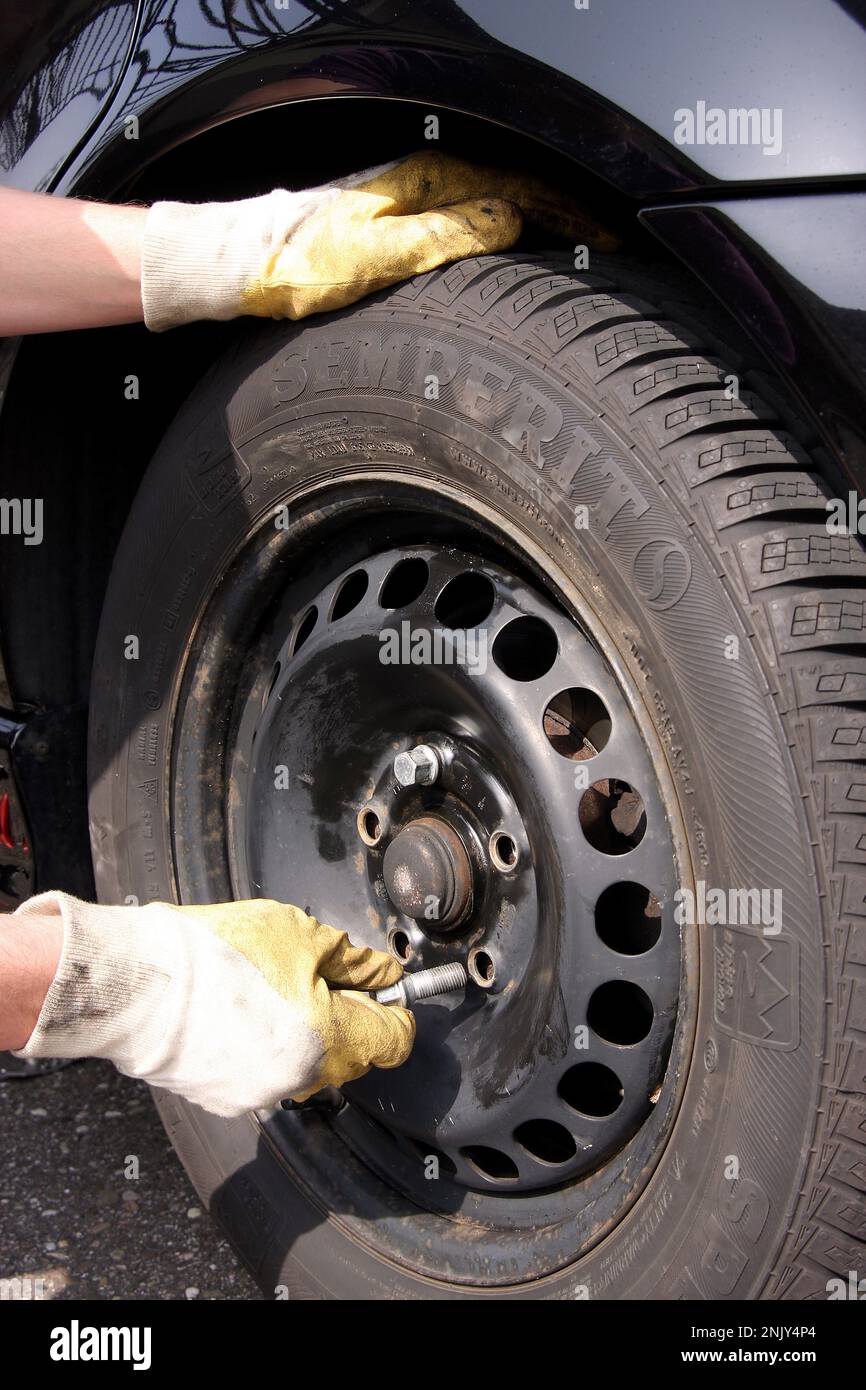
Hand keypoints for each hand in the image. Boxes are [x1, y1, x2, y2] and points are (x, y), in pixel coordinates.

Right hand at [12, 892, 414, 1116]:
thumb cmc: (217, 954)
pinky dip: (266, 1048)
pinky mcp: (228, 1099)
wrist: (142, 985)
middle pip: (351, 1055)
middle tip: (318, 975)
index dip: (396, 1010)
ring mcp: (263, 1094)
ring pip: (309, 1066)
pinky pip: (268, 1073)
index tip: (386, 991)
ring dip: (307, 1034)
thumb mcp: (301, 935)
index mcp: (330, 1040)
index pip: (394, 1041)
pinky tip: (242, 1011)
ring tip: (272, 988)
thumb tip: (384, 973)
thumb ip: (353, 960)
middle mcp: (302, 1078)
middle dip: (346, 1017)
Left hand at [141, 150, 615, 329]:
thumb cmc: (299, 261)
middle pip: (518, 192)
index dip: (572, 213)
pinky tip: (522, 256)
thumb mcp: (380, 253)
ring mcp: (416, 204)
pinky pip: (476, 225)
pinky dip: (511, 238)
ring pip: (500, 207)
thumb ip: (449, 235)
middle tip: (615, 244)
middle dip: (571, 215)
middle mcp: (425, 184)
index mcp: (428, 180)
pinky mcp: (403, 227)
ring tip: (585, 250)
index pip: (522, 188)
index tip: (612, 235)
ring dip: (546, 226)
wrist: (245, 267)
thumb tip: (514, 220)